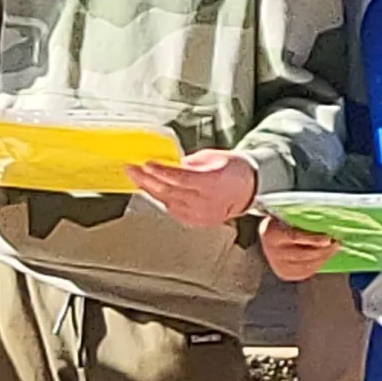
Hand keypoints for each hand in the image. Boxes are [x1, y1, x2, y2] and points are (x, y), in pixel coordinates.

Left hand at [127, 148, 260, 229]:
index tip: (146, 164)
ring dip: (150, 190)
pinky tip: (154, 191)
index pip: (181, 178)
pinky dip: (162, 200)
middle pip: (170, 192)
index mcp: (214, 183)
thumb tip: (168, 163)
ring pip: (168, 203)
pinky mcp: (197, 223)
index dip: (161, 172)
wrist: (250, 189)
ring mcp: (202, 215)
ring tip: (138, 178)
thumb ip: (189, 163)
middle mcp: (207, 202)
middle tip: (131, 169)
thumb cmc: (235, 170)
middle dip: (146, 180)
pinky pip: (173, 211)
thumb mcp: (213, 157)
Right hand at [259, 223, 340, 280]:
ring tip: (333, 250)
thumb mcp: (287, 217)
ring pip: (305, 265)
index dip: (313, 240)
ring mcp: (277, 264)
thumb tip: (325, 223)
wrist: (268, 237)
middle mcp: (272, 251)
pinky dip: (317, 265)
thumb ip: (300, 221)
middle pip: (301, 254)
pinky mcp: (284, 273)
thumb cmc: (282, 222)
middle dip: (322, 251)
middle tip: (336, 244)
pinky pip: (305, 271)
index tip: (328, 239)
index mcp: (271, 233)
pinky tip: (325, 257)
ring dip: (322, 258)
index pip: (294, 238)